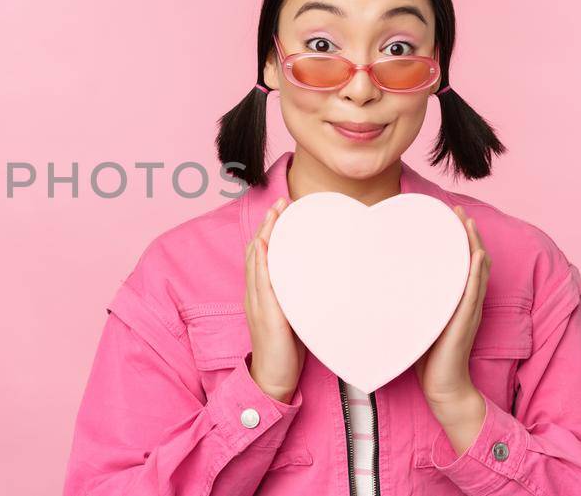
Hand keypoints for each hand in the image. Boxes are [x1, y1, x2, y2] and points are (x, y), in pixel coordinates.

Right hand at [245, 196, 306, 402]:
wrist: (274, 379)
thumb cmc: (287, 351)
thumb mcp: (296, 317)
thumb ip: (301, 298)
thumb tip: (323, 282)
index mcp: (263, 294)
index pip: (264, 255)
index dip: (271, 231)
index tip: (283, 210)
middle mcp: (256, 294)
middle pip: (258, 251)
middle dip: (268, 224)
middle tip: (281, 202)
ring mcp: (258, 303)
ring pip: (257, 261)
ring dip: (266, 234)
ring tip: (275, 214)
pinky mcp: (265, 315)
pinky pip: (260, 284)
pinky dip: (261, 262)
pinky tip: (265, 246)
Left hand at [413, 206, 489, 449]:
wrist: (442, 386)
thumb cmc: (426, 355)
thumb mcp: (416, 320)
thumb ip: (410, 302)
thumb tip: (381, 284)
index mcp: (454, 299)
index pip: (459, 262)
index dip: (456, 239)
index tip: (444, 216)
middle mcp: (465, 301)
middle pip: (472, 259)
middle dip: (466, 233)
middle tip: (456, 210)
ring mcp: (469, 310)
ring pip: (477, 271)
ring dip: (474, 244)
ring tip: (467, 223)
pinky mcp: (466, 321)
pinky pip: (474, 292)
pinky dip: (477, 272)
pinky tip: (476, 256)